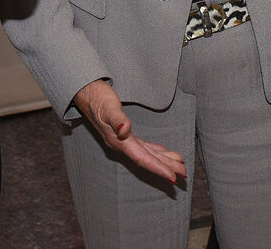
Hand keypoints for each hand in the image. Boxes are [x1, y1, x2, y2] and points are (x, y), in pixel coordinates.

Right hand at [72, 79, 186, 183]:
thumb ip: (117, 119)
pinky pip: (143, 146)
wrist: (85, 92)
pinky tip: (163, 153)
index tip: (173, 177)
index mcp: (119, 142)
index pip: (142, 158)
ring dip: (163, 160)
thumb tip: (124, 129)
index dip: (158, 168)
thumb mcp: (108, 107)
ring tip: (180, 165)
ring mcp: (123, 140)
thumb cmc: (97, 98)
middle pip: (147, 159)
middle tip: (184, 175)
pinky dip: (155, 151)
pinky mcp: (124, 134)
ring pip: (147, 154)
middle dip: (166, 167)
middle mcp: (122, 145)